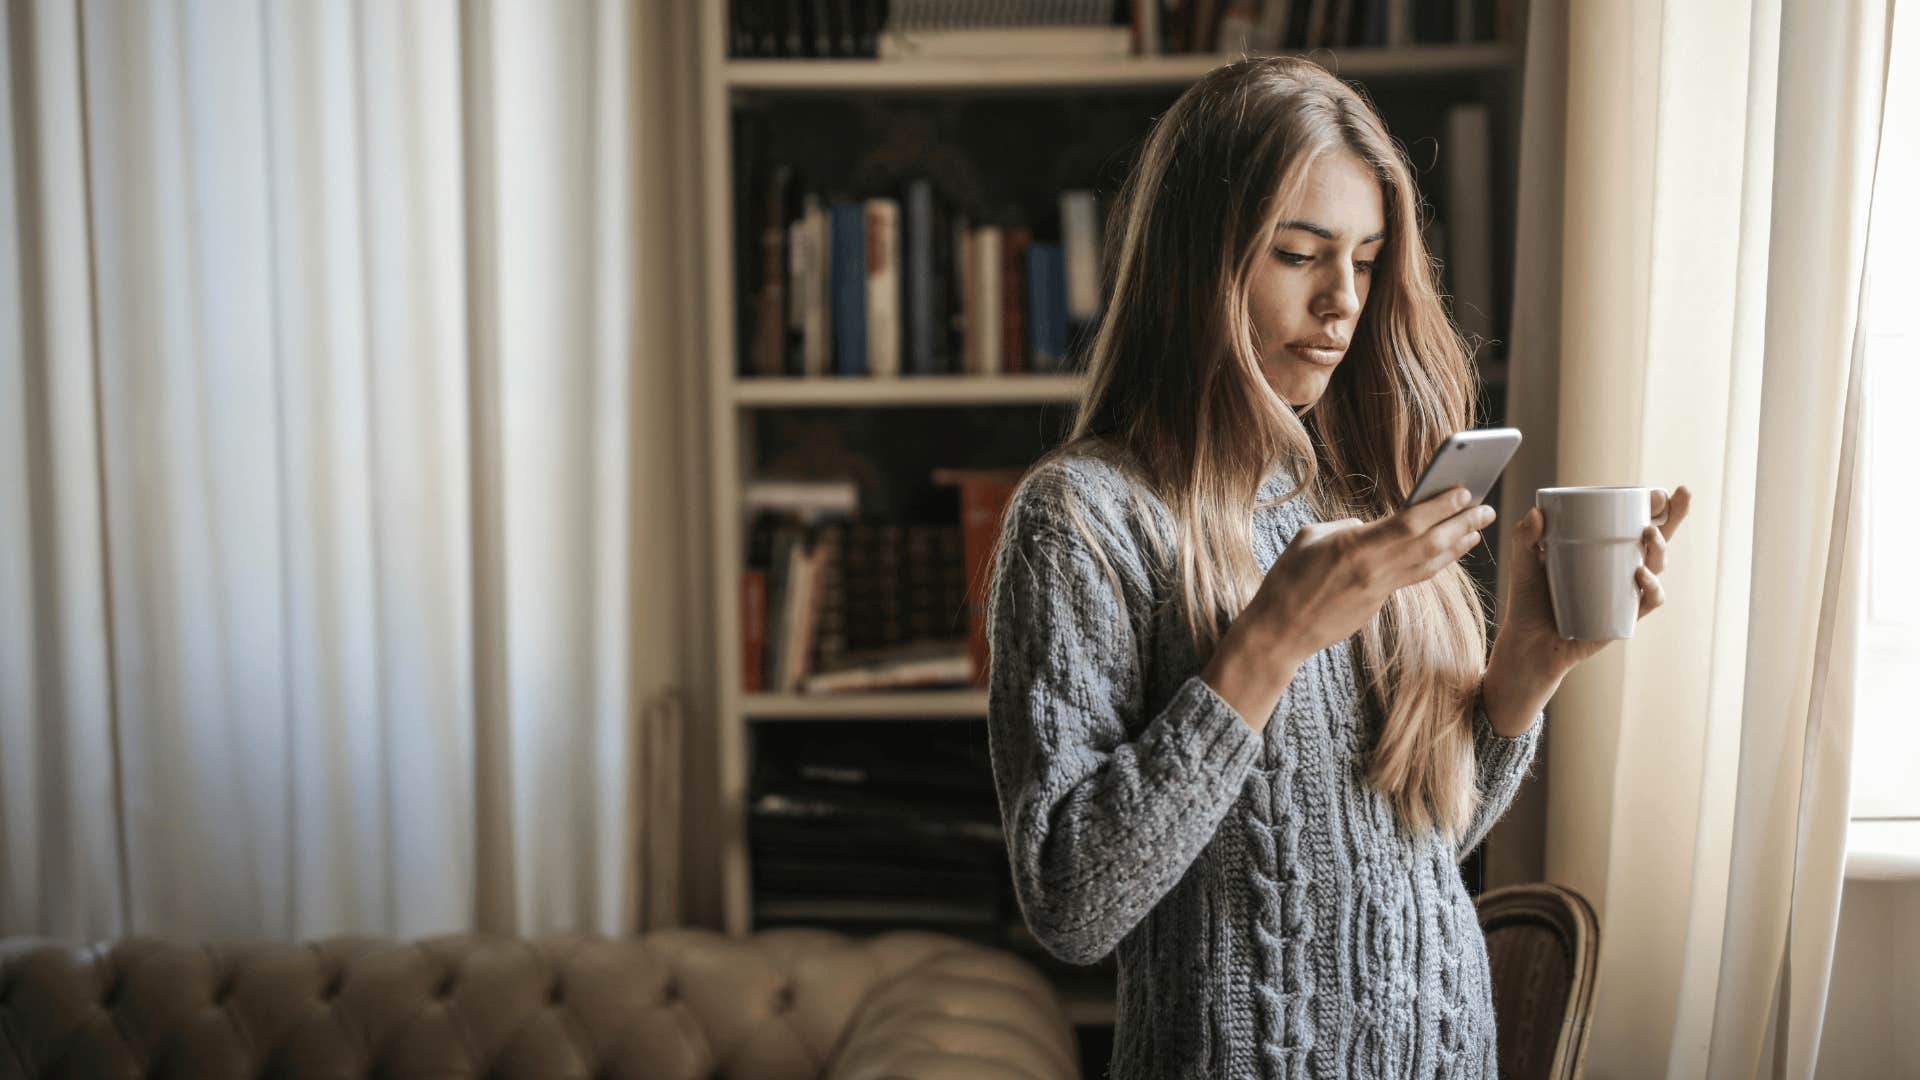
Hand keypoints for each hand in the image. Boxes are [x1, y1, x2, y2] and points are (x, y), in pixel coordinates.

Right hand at [1237, 484, 1494, 662]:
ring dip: (1457, 545)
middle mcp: (1375, 569)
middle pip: (1430, 543)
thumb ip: (1344, 526)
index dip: (1441, 506)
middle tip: (1487, 508)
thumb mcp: (1309, 538)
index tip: (1464, 490)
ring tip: (1477, 530)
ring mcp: (1379, 590)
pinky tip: (1447, 553)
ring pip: (1429, 564)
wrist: (1279, 632)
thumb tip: (1368, 525)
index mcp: (1356, 546)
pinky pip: (1414, 578)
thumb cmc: (1286, 581)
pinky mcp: (1377, 605)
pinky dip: (1435, 563)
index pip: (1410, 522)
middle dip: (1462, 523)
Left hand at [1494, 485, 1693, 679]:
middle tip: (1682, 495)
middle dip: (1676, 516)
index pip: (1631, 523)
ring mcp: (1624, 593)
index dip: (1650, 507)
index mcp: (1600, 551)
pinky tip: (1640, 575)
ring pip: (1656, 566)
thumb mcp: (1523, 565)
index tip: (1656, 493)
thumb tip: (1537, 513)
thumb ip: (1524, 538)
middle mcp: (1619, 569)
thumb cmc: (1528, 602)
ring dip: (1660, 547)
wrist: (1527, 645)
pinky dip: (1651, 588)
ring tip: (1649, 533)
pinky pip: (1648, 602)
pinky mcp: (1624, 617)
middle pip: (1656, 540)